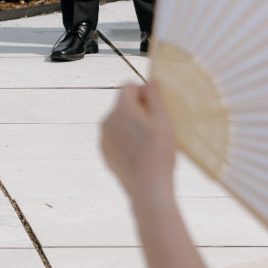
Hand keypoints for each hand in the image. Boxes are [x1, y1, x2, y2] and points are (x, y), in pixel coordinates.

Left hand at [100, 80, 175, 205]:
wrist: (148, 188)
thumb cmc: (159, 152)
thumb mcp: (163, 120)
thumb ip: (155, 96)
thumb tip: (150, 79)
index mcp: (120, 109)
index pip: (129, 86)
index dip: (144, 92)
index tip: (157, 107)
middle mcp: (107, 120)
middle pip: (123, 104)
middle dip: (139, 109)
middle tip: (156, 126)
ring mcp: (104, 138)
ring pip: (119, 122)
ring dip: (132, 125)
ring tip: (150, 142)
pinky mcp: (105, 153)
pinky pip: (116, 138)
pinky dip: (126, 140)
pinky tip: (141, 153)